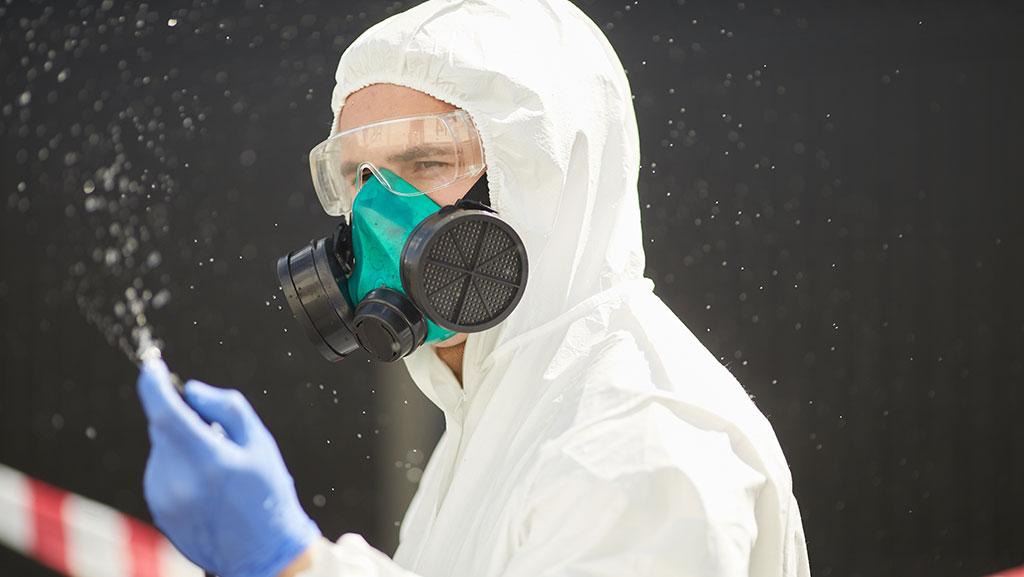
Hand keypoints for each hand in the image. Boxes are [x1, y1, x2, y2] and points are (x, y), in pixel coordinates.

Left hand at [138, 358, 320, 576]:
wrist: (261, 554)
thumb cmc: (267, 494)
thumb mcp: (261, 443)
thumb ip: (228, 408)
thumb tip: (191, 391)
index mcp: (208, 460)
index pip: (165, 412)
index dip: (153, 383)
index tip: (152, 366)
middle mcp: (179, 481)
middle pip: (164, 428)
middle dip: (184, 419)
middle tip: (218, 435)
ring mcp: (164, 498)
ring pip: (162, 449)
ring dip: (181, 444)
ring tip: (217, 470)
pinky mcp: (158, 510)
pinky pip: (161, 471)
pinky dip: (178, 466)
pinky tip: (206, 486)